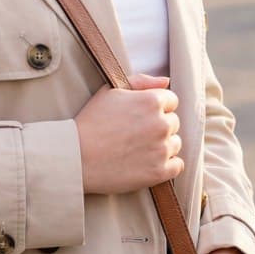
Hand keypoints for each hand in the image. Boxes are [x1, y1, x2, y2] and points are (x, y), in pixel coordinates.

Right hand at [74, 76, 182, 194]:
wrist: (77, 156)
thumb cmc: (92, 120)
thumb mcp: (111, 90)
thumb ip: (141, 81)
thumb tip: (166, 81)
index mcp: (151, 101)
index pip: (171, 100)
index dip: (156, 107)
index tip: (140, 115)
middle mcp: (161, 124)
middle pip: (174, 122)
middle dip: (159, 125)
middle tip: (136, 132)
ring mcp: (161, 149)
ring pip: (175, 143)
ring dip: (163, 145)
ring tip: (139, 148)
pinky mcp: (159, 172)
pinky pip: (177, 166)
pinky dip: (167, 165)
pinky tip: (148, 162)